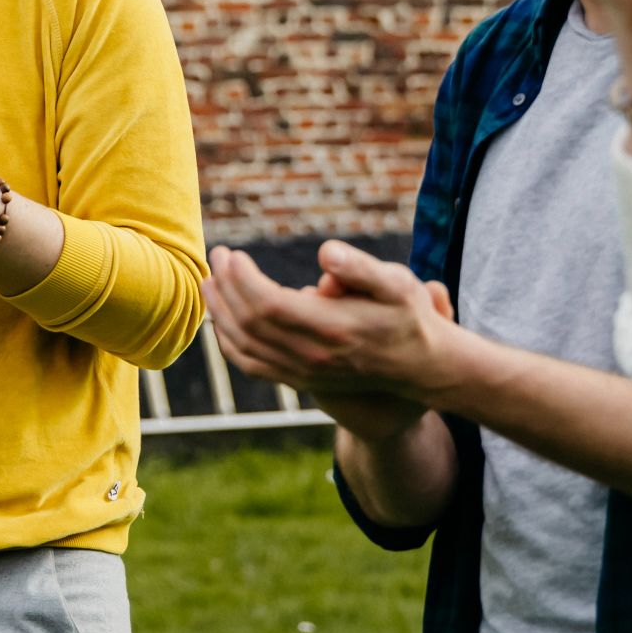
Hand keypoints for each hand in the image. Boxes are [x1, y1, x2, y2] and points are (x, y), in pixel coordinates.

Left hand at [203, 242, 460, 417]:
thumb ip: (361, 268)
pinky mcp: (301, 380)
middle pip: (249, 323)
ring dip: (220, 314)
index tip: (232, 253)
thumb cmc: (410, 317)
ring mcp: (304, 373)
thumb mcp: (399, 284)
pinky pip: (253, 366)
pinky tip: (221, 323)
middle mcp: (312, 357)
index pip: (267, 304)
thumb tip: (325, 252)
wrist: (422, 366)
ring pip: (244, 347)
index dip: (242, 278)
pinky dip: (229, 344)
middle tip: (217, 255)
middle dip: (226, 287)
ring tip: (209, 283)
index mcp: (331, 329)